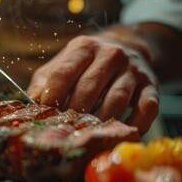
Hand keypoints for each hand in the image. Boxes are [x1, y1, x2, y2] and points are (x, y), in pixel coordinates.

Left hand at [27, 35, 158, 134]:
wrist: (128, 47)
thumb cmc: (87, 62)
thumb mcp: (63, 63)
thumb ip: (45, 81)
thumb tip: (30, 106)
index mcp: (83, 48)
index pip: (63, 73)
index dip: (52, 96)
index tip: (44, 114)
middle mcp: (110, 55)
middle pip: (88, 89)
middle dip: (74, 113)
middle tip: (65, 129)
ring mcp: (133, 70)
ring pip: (116, 101)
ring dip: (100, 122)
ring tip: (87, 135)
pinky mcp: (151, 86)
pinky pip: (146, 109)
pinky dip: (133, 125)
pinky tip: (118, 134)